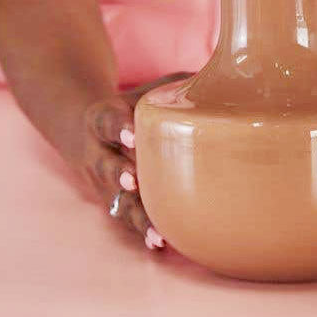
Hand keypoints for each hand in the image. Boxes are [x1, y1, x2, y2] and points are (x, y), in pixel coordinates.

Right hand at [78, 71, 194, 249]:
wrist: (85, 130)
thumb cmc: (133, 106)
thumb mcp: (146, 91)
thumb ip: (181, 85)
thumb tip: (230, 73)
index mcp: (103, 117)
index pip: (107, 120)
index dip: (117, 126)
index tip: (131, 133)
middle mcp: (98, 152)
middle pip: (105, 165)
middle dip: (119, 173)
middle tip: (136, 181)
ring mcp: (103, 182)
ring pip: (115, 201)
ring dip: (136, 214)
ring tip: (157, 230)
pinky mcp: (113, 201)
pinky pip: (125, 219)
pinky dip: (141, 230)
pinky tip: (160, 242)